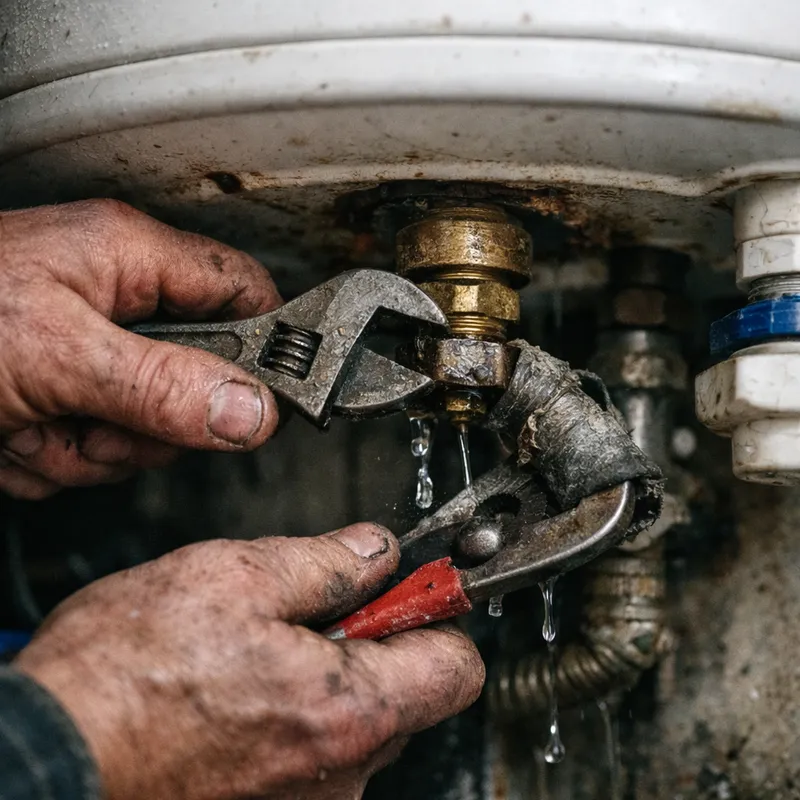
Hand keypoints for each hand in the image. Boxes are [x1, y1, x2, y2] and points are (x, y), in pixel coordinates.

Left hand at [0, 200, 281, 498]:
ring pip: (146, 430)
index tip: (270, 399)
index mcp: (129, 258)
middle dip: (152, 423)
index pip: (244, 292)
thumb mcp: (58, 353)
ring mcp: (89, 359)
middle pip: (202, 382)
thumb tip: (255, 412)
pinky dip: (54, 463)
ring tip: (34, 425)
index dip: (267, 345)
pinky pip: (94, 454)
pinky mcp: (59, 401)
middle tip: (100, 419)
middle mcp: (117, 306)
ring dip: (93, 449)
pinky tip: (12, 438)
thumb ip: (164, 386)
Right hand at [14, 523, 484, 799]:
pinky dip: (291, 711)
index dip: (437, 612)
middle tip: (313, 606)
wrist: (52, 751)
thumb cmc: (129, 673)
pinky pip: (313, 750)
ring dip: (325, 674)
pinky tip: (237, 687)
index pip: (458, 666)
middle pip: (407, 691)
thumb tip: (377, 549)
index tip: (414, 586)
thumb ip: (328, 561)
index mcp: (350, 709)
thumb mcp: (238, 576)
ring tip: (256, 648)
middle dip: (373, 639)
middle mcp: (340, 772)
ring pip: (355, 719)